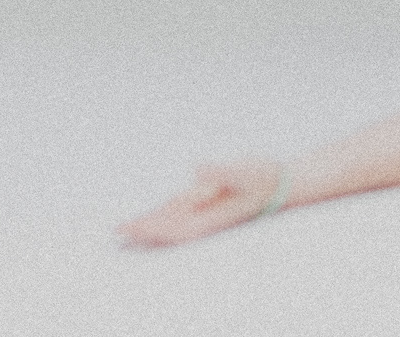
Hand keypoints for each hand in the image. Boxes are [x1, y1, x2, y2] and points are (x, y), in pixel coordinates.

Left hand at [120, 161, 284, 247]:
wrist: (282, 181)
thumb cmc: (264, 177)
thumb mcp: (244, 171)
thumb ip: (221, 171)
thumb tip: (196, 168)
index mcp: (212, 216)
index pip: (175, 227)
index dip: (152, 229)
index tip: (130, 227)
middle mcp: (206, 217)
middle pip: (169, 228)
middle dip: (144, 230)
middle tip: (117, 231)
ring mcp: (207, 210)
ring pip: (172, 220)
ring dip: (150, 224)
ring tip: (126, 228)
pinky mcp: (209, 198)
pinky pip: (181, 209)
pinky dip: (163, 212)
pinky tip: (152, 213)